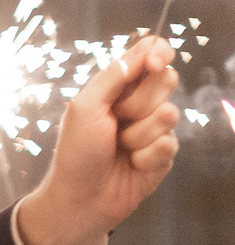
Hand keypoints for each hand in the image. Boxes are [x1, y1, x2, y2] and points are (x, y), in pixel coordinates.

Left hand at [18, 37, 180, 244]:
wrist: (79, 199)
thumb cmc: (76, 152)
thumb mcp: (86, 106)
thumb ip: (115, 73)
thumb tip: (148, 45)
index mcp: (118, 88)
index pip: (151, 55)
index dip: (159, 54)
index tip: (154, 63)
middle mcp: (139, 104)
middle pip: (167, 79)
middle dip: (140, 101)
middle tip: (116, 119)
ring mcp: (153, 129)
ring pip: (169, 113)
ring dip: (139, 133)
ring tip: (120, 148)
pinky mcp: (163, 154)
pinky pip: (169, 143)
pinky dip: (146, 155)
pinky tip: (131, 165)